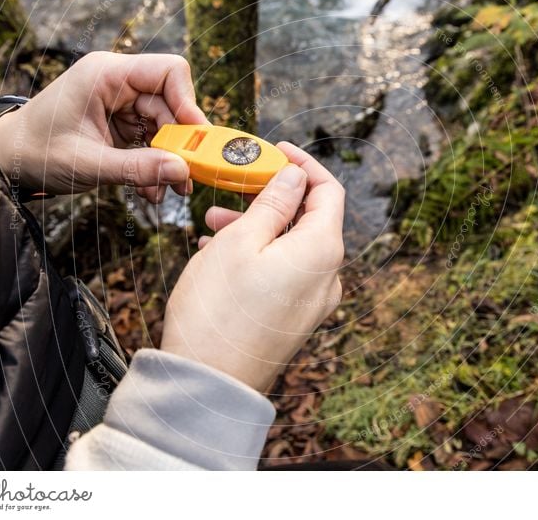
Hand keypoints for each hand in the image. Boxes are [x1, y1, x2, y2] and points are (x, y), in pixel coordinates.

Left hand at [0, 51, 207, 201]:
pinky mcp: (120, 124)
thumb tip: (181, 171)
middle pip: (171, 105)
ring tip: (168, 190)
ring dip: (169, 160)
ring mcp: (120, 104)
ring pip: (165, 126)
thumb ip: (136, 168)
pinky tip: (150, 189)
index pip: (167, 72)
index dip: (188, 102)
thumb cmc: (36, 152)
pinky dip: (154, 165)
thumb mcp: (88, 164)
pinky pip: (151, 141)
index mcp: (106, 75)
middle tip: (187, 178)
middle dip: (180, 143)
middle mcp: (118, 84)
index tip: (196, 138)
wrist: (9, 162)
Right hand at [160, 142, 345, 391]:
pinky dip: (257, 256)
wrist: (208, 386)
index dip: (304, 165)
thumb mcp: (241, 240)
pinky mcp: (294, 320)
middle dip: (269, 199)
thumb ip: (274, 202)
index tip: (276, 151)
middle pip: (308, 220)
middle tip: (231, 190)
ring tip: (211, 225)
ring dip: (256, 228)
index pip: (329, 192)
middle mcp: (327, 278)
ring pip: (290, 247)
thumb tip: (296, 176)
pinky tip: (219, 255)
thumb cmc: (219, 311)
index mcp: (322, 251)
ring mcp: (313, 303)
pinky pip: (282, 274)